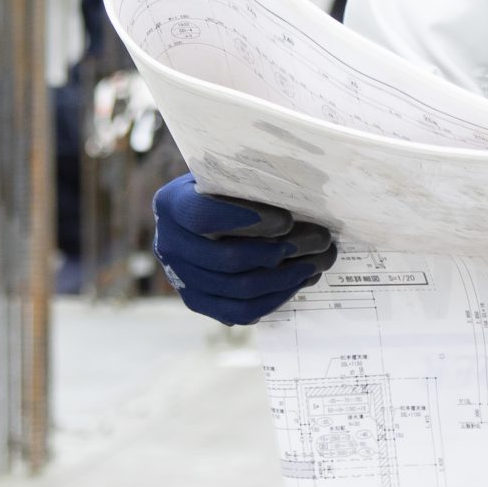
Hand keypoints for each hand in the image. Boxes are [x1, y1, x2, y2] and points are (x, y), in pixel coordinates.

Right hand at [152, 173, 337, 325]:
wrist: (198, 213)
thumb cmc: (221, 186)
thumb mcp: (226, 174)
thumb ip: (249, 181)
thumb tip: (302, 194)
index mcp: (170, 204)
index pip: (204, 216)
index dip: (248, 219)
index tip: (287, 219)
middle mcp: (167, 244)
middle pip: (227, 259)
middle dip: (281, 251)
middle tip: (320, 240)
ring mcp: (180, 278)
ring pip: (238, 289)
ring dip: (287, 277)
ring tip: (319, 261)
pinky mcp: (197, 302)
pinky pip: (239, 312)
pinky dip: (274, 298)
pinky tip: (299, 281)